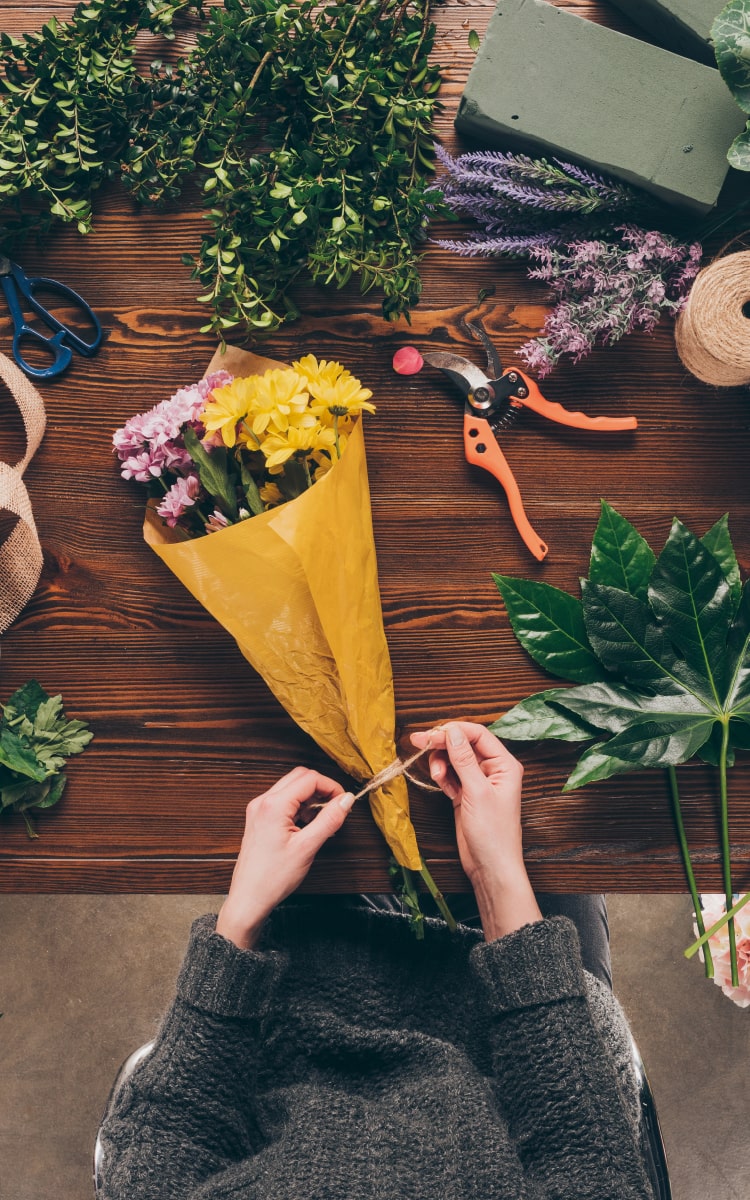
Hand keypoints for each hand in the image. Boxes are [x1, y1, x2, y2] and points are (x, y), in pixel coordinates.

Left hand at [216, 767, 354, 949]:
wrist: (249, 898)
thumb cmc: (272, 878)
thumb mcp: (307, 847)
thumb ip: (329, 820)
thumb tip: (345, 800)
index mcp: (273, 805)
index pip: (309, 778)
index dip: (331, 786)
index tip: (343, 801)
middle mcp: (263, 802)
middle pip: (299, 777)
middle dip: (321, 788)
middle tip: (335, 807)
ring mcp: (259, 810)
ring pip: (291, 788)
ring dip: (310, 798)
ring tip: (323, 820)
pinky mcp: (259, 819)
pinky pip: (283, 802)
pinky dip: (299, 807)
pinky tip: (308, 825)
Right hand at [411, 722, 540, 940]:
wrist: (490, 867)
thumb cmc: (493, 833)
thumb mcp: (477, 792)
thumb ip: (464, 759)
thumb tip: (452, 731)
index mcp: (504, 765)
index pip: (478, 734)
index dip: (453, 730)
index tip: (431, 733)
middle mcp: (493, 770)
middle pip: (464, 744)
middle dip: (442, 743)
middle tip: (418, 742)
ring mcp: (479, 782)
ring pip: (455, 759)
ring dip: (441, 761)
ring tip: (437, 775)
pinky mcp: (466, 794)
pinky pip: (451, 775)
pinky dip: (443, 776)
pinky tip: (441, 783)